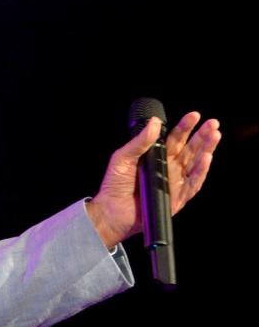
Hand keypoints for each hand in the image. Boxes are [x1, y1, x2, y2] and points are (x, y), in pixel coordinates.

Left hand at [86, 112, 220, 248]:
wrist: (112, 210)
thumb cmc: (114, 184)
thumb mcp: (123, 158)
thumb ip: (140, 142)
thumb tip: (154, 122)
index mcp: (157, 156)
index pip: (175, 138)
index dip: (185, 127)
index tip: (194, 115)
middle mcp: (169, 167)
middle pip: (190, 148)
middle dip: (203, 135)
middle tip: (213, 123)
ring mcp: (175, 181)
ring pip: (196, 163)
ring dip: (206, 149)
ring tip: (215, 135)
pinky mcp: (179, 197)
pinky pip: (193, 183)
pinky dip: (201, 170)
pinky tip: (206, 158)